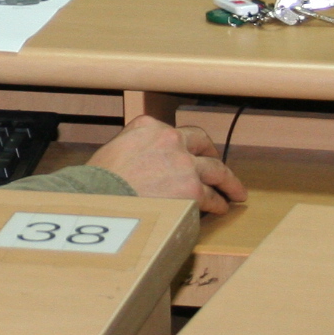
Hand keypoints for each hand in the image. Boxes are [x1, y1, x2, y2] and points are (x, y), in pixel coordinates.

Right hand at [85, 115, 246, 211]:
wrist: (100, 200)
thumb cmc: (98, 182)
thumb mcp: (112, 149)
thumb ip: (133, 147)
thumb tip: (141, 161)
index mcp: (149, 126)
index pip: (176, 132)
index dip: (187, 145)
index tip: (192, 153)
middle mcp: (171, 140)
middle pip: (202, 145)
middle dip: (213, 156)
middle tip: (220, 168)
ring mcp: (185, 164)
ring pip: (216, 170)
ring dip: (228, 181)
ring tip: (235, 191)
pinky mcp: (193, 190)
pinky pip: (212, 196)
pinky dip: (219, 203)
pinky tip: (222, 208)